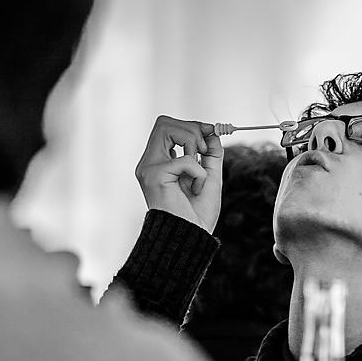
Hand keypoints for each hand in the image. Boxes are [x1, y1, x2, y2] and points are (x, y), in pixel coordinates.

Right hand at [134, 116, 222, 233]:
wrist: (191, 238)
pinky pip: (185, 159)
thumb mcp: (209, 176)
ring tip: (199, 168)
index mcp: (159, 163)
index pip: (167, 127)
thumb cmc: (197, 214)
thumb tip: (212, 132)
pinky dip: (198, 172)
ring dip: (192, 143)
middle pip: (163, 122)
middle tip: (203, 152)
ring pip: (166, 128)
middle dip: (191, 130)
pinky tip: (196, 189)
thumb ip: (210, 154)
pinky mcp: (154, 175)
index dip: (191, 126)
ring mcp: (148, 168)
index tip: (211, 132)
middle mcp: (149, 163)